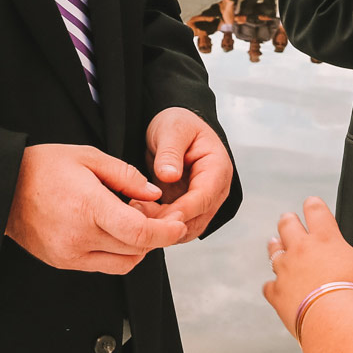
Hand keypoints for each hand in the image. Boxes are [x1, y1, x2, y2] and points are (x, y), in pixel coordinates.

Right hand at [5, 145, 187, 274]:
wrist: (2, 189)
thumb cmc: (43, 167)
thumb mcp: (88, 157)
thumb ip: (126, 176)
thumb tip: (154, 195)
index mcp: (88, 207)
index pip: (139, 232)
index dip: (165, 231)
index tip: (178, 224)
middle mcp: (80, 236)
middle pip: (136, 248)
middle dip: (155, 235)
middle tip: (155, 214)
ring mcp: (70, 254)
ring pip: (124, 262)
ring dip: (138, 246)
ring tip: (131, 221)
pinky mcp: (63, 262)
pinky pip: (103, 266)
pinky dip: (118, 253)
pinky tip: (113, 231)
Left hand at [136, 107, 234, 240]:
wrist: (173, 130)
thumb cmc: (177, 124)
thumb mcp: (172, 130)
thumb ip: (170, 152)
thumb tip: (170, 175)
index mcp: (217, 168)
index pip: (205, 197)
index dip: (184, 210)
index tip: (162, 218)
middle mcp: (215, 190)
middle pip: (198, 218)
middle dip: (169, 223)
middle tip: (138, 217)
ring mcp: (202, 202)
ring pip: (187, 228)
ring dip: (163, 228)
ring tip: (134, 214)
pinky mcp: (187, 209)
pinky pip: (176, 225)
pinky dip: (159, 226)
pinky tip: (139, 216)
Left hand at [262, 198, 352, 336]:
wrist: (338, 322)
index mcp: (326, 239)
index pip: (316, 211)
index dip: (313, 206)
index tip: (311, 204)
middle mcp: (301, 250)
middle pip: (287, 225)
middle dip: (288, 221)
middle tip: (288, 220)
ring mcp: (286, 270)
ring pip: (274, 252)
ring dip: (275, 247)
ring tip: (275, 244)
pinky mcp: (276, 293)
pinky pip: (269, 286)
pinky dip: (273, 286)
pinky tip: (276, 288)